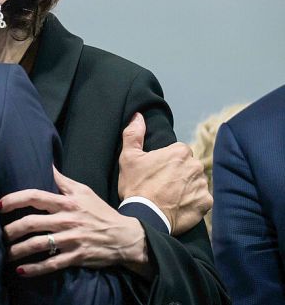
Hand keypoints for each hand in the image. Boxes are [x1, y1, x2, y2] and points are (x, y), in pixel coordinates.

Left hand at [0, 167, 150, 277]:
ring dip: (17, 251)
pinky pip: (52, 264)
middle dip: (10, 229)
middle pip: (31, 223)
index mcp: (66, 202)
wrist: (126, 237)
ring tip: (3, 254)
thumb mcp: (83, 191)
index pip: (35, 196)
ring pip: (38, 245)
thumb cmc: (100, 212)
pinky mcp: (76, 257)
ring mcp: (71, 240)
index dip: (14, 200)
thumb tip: (46, 162)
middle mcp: (67, 220)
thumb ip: (61, 180)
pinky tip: (20, 270)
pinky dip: (35, 269)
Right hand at [118, 112, 212, 235]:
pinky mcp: (206, 202)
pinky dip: (193, 202)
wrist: (145, 216)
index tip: (158, 171)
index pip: (179, 151)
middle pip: (189, 166)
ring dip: (187, 187)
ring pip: (196, 182)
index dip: (168, 161)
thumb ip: (134, 134)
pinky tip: (179, 205)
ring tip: (171, 196)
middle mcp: (195, 166)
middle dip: (180, 173)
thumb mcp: (128, 157)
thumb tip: (138, 116)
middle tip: (163, 184)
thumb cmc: (136, 186)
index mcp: (179, 152)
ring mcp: (202, 185)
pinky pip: (202, 198)